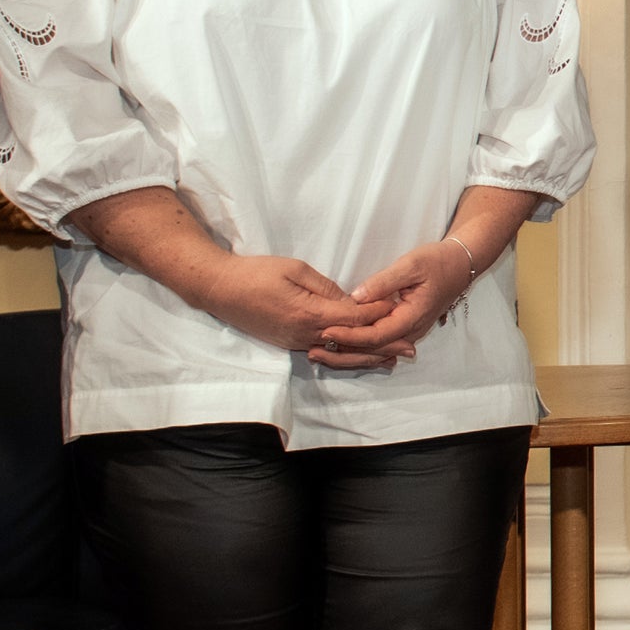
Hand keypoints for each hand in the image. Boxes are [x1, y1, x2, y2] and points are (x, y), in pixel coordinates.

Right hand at [188, 250, 395, 356]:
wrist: (219, 289)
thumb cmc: (256, 273)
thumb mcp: (296, 269)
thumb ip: (326, 287)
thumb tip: (350, 300)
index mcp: (309, 314)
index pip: (354, 317)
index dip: (379, 313)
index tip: (402, 309)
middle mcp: (304, 335)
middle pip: (351, 343)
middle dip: (382, 346)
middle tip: (410, 350)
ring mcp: (294, 342)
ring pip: (338, 352)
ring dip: (366, 356)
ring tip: (391, 360)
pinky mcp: (287, 343)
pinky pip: (322, 351)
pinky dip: (344, 354)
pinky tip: (356, 355)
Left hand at [313, 238, 475, 368]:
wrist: (460, 265)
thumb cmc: (436, 262)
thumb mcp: (410, 265)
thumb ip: (383, 282)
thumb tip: (356, 296)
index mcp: (412, 318)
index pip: (376, 336)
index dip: (350, 336)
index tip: (326, 330)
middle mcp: (410, 331)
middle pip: (373, 350)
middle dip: (343, 351)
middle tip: (313, 349)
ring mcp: (408, 332)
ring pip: (375, 349)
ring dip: (348, 352)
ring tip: (319, 352)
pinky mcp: (404, 327)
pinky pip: (379, 342)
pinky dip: (358, 346)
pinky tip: (339, 345)